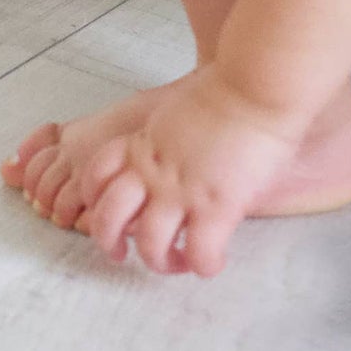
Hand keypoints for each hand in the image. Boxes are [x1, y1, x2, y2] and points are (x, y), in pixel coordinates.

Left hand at [78, 66, 309, 277]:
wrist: (255, 84)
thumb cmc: (231, 89)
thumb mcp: (182, 110)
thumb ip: (171, 135)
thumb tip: (180, 148)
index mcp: (145, 144)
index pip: (96, 173)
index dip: (94, 197)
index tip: (109, 209)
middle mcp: (155, 171)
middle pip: (108, 216)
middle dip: (109, 242)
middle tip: (123, 253)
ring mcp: (182, 191)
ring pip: (149, 243)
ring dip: (160, 262)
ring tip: (177, 262)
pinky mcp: (216, 206)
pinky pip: (200, 253)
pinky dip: (204, 266)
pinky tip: (214, 263)